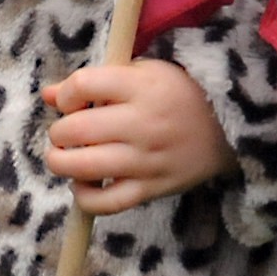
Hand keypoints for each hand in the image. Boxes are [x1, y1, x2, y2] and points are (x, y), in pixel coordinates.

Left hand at [42, 60, 237, 215]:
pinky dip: (84, 197)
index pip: (82, 86)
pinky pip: (106, 203)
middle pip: (76, 130)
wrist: (228, 129)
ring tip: (65, 156)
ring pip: (84, 168)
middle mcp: (141, 124)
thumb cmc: (177, 94)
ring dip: (61, 162)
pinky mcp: (151, 189)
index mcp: (140, 86)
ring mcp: (146, 160)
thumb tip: (48, 95)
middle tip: (64, 133)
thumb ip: (94, 81)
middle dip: (58, 132)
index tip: (70, 101)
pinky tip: (83, 184)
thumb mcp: (141, 72)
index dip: (65, 95)